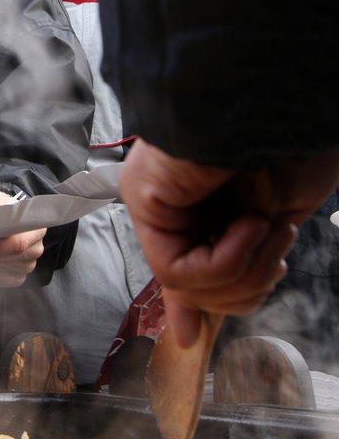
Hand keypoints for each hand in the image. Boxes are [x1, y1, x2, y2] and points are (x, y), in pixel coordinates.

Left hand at [119, 139, 338, 347]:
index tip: (189, 336)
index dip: (198, 306)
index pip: (185, 271)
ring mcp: (156, 202)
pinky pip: (180, 268)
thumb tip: (190, 335)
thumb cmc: (291, 146)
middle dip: (249, 284)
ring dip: (247, 270)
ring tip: (265, 228)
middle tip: (274, 242)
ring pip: (188, 285)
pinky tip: (249, 224)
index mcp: (207, 209)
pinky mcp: (146, 198)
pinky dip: (227, 260)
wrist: (282, 102)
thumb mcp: (278, 221)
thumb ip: (238, 273)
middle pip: (195, 291)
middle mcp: (174, 207)